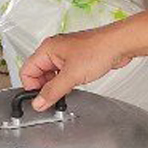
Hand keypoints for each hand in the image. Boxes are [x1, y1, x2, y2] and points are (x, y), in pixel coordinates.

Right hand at [19, 27, 135, 108]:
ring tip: (67, 90)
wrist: (120, 45)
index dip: (31, 87)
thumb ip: (53, 91)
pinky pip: (64, 75)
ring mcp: (66, 55)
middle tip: (55, 97)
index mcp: (47, 49)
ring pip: (52, 75)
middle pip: (38, 74)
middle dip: (45, 88)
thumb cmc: (99, 49)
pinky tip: (75, 86)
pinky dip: (67, 83)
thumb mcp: (72, 75)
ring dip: (56, 86)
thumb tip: (38, 102)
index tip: (40, 99)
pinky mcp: (77, 60)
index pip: (27, 71)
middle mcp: (54, 50)